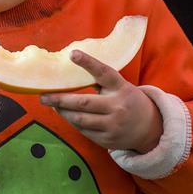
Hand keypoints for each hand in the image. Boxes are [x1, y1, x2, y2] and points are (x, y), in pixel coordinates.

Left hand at [40, 50, 161, 152]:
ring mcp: (113, 125)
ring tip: (52, 105)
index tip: (73, 54)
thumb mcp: (120, 87)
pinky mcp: (108, 140)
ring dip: (63, 112)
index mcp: (121, 88)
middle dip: (60, 100)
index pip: (104, 73)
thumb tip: (70, 69)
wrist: (149, 128)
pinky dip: (73, 122)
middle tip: (43, 96)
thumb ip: (101, 81)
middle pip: (83, 103)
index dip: (88, 63)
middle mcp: (118, 106)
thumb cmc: (127, 101)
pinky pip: (84, 131)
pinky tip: (67, 116)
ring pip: (80, 119)